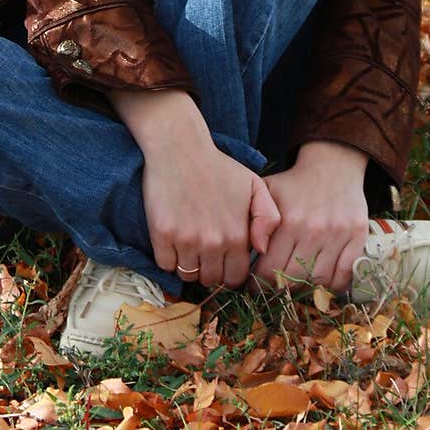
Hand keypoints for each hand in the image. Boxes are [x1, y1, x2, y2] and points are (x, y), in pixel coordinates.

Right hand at [108, 86, 278, 287]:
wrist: (180, 148)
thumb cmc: (219, 166)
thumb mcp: (255, 186)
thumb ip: (268, 219)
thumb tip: (260, 250)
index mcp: (237, 235)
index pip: (235, 278)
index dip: (229, 273)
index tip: (223, 262)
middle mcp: (213, 243)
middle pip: (211, 280)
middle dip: (210, 271)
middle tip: (205, 252)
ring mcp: (186, 240)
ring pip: (188, 276)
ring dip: (189, 266)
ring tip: (190, 246)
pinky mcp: (162, 234)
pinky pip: (166, 265)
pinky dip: (169, 258)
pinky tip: (174, 241)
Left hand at [251, 141, 368, 294]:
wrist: (332, 166)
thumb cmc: (294, 184)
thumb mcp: (267, 192)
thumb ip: (256, 220)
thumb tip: (256, 250)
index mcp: (288, 221)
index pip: (270, 268)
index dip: (259, 283)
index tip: (256, 286)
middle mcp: (313, 230)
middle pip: (293, 278)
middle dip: (281, 287)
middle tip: (275, 287)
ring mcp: (337, 235)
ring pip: (318, 280)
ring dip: (306, 288)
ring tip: (297, 284)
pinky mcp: (357, 237)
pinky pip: (344, 275)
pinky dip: (332, 286)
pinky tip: (321, 281)